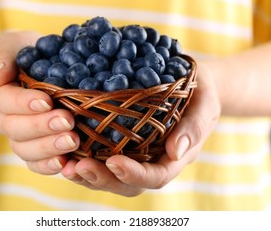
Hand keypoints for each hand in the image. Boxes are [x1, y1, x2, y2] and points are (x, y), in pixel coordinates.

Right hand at [0, 31, 79, 173]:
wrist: (24, 71)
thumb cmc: (21, 54)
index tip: (46, 100)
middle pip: (15, 129)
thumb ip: (2, 57)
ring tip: (73, 141)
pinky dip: (48, 167)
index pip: (5, 100)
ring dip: (49, 148)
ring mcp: (17, 135)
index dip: (24, 103)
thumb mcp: (11, 45)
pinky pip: (35, 163)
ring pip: (25, 149)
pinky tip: (67, 165)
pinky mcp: (32, 147)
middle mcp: (3, 117)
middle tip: (68, 121)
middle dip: (42, 127)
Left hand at [60, 63, 220, 195]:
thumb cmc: (201, 94)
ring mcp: (136, 155)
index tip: (114, 162)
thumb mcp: (205, 105)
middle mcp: (152, 162)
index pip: (155, 176)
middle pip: (127, 183)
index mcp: (173, 158)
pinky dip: (83, 158)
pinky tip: (65, 150)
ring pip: (111, 176)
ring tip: (65, 164)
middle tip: (79, 167)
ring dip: (88, 174)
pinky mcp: (122, 143)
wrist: (193, 86)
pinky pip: (102, 157)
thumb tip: (175, 151)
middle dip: (102, 179)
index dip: (134, 174)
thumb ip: (194, 127)